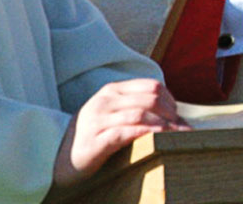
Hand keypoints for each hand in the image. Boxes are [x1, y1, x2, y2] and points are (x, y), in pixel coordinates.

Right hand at [47, 79, 186, 193]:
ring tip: (178, 136)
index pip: (151, 86)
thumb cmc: (93, 136)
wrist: (58, 157)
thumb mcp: (112, 113)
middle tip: (184, 129)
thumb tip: (173, 115)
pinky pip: (126, 132)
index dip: (170, 100)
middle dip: (172, 114)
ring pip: (140, 114)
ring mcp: (99, 119)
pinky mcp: (96, 140)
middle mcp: (106, 100)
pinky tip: (159, 139)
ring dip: (164, 125)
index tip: (179, 116)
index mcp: (112, 90)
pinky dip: (147, 133)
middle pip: (150, 99)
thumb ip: (135, 107)